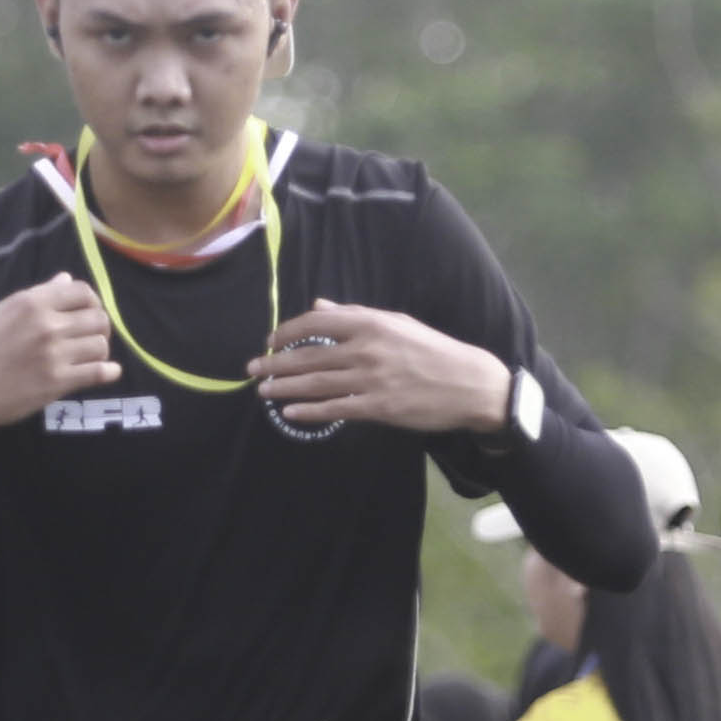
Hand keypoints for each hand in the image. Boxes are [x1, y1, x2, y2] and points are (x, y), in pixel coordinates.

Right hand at [0, 275, 122, 437]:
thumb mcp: (2, 312)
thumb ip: (38, 296)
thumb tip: (65, 279)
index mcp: (32, 302)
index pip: (82, 291)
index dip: (92, 302)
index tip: (87, 314)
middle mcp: (46, 324)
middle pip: (98, 317)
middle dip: (100, 327)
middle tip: (91, 338)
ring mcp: (53, 354)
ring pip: (101, 344)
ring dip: (101, 350)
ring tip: (92, 356)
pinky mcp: (57, 382)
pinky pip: (98, 372)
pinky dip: (108, 372)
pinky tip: (107, 372)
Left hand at [249, 303, 515, 437]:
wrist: (468, 383)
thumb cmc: (432, 351)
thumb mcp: (396, 323)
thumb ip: (354, 316)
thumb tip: (319, 307)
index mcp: (370, 323)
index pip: (316, 323)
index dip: (288, 332)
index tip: (271, 340)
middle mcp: (366, 349)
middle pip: (309, 356)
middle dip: (275, 364)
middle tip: (253, 370)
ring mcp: (371, 380)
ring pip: (316, 384)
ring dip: (284, 389)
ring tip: (263, 391)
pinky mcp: (378, 408)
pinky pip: (335, 409)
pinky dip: (309, 412)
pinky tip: (290, 413)